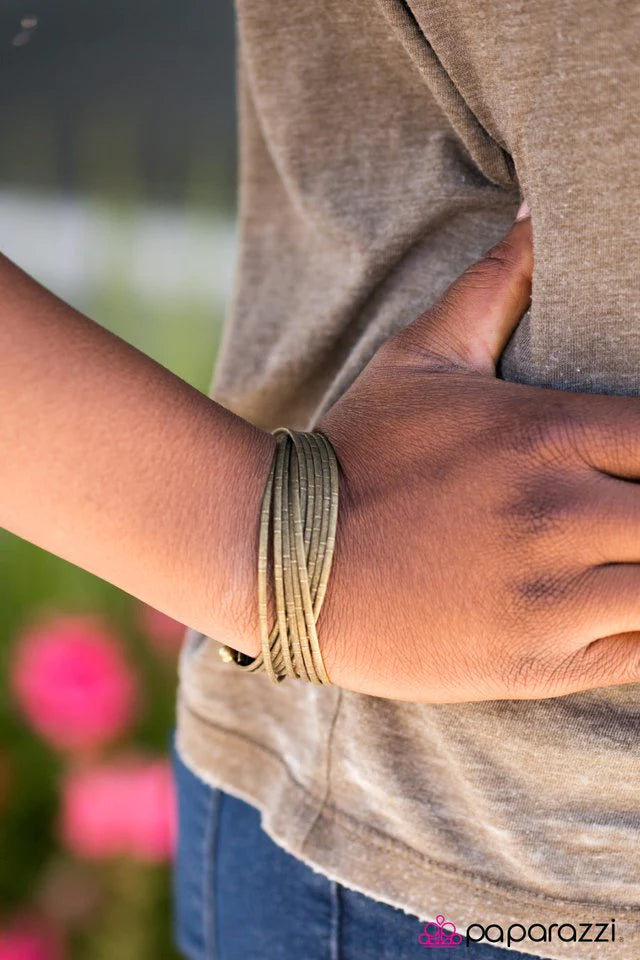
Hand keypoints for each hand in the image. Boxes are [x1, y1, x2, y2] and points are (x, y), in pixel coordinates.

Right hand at [317, 210, 639, 701]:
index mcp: (545, 435)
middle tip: (629, 503)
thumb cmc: (357, 452)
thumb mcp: (420, 357)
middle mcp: (557, 515)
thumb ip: (496, 283)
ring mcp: (548, 596)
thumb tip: (541, 207)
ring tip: (623, 553)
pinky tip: (618, 605)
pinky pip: (638, 654)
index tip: (637, 459)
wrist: (281, 559)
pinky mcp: (533, 663)